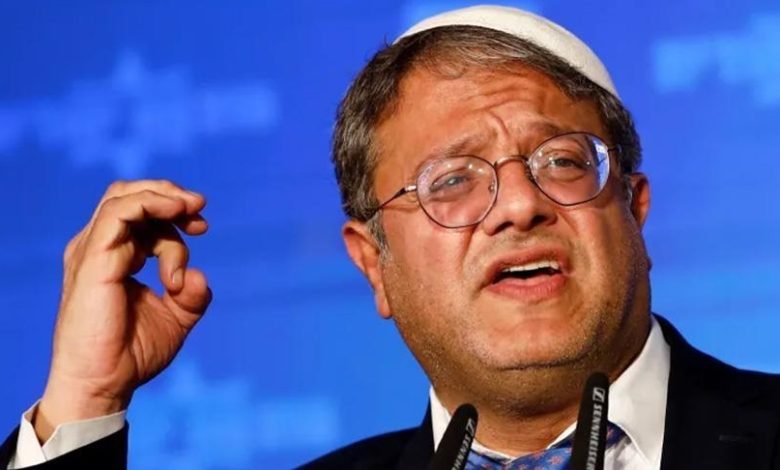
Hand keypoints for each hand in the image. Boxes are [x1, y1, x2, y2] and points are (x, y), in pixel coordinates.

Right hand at [34, 180, 210, 442]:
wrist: (105, 384)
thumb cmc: (132, 355)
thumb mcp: (176, 318)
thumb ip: (192, 294)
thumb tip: (199, 275)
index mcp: (115, 256)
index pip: (142, 215)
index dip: (175, 214)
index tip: (202, 228)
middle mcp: (100, 248)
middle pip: (130, 195)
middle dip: (170, 195)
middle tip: (200, 208)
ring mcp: (93, 251)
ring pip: (124, 197)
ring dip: (164, 196)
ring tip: (192, 210)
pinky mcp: (94, 259)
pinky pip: (120, 213)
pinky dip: (150, 203)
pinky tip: (176, 211)